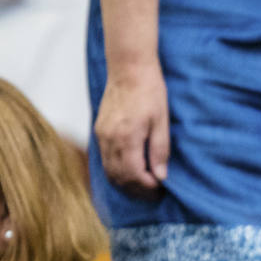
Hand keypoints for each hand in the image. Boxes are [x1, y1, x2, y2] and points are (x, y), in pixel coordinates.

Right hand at [94, 62, 169, 197]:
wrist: (128, 68)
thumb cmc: (149, 91)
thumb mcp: (161, 121)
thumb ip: (160, 150)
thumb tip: (161, 176)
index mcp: (127, 138)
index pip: (134, 175)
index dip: (147, 186)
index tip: (160, 188)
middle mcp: (110, 139)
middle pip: (119, 177)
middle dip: (136, 189)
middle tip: (153, 192)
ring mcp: (102, 135)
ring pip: (109, 171)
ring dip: (125, 182)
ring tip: (143, 185)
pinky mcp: (99, 130)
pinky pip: (105, 159)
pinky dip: (117, 170)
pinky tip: (130, 170)